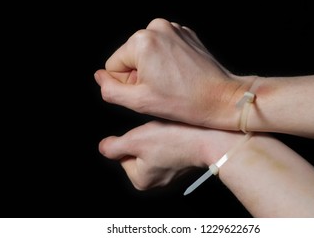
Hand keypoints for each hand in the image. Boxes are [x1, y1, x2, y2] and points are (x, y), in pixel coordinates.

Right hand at [94, 18, 252, 129]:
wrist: (222, 98)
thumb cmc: (184, 103)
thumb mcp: (140, 102)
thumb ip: (111, 89)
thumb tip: (100, 76)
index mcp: (142, 41)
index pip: (113, 64)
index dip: (126, 83)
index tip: (149, 92)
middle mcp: (156, 27)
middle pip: (130, 56)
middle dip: (139, 74)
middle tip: (161, 90)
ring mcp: (174, 28)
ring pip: (146, 52)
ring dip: (153, 68)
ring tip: (172, 83)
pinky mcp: (186, 34)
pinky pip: (163, 48)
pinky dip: (166, 61)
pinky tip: (180, 75)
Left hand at [98, 120, 242, 189]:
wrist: (210, 139)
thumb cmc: (174, 140)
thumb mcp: (136, 140)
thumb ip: (113, 146)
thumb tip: (104, 147)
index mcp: (141, 180)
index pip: (122, 154)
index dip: (131, 139)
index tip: (146, 135)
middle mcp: (155, 181)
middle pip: (137, 150)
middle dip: (144, 138)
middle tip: (157, 132)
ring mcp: (170, 172)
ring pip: (152, 146)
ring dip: (156, 136)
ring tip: (169, 132)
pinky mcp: (181, 162)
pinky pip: (167, 147)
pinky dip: (169, 138)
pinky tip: (177, 134)